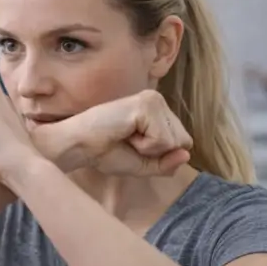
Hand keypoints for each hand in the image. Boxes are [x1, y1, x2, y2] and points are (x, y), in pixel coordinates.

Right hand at [47, 90, 192, 175]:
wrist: (80, 145)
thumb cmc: (104, 152)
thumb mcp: (143, 164)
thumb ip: (166, 163)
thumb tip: (187, 155)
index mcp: (158, 111)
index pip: (183, 142)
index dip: (160, 154)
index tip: (133, 147)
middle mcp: (158, 101)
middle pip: (183, 141)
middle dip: (157, 152)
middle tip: (128, 142)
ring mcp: (154, 101)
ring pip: (174, 141)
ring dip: (149, 149)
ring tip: (126, 137)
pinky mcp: (147, 105)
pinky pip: (162, 140)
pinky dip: (144, 146)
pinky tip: (125, 134)